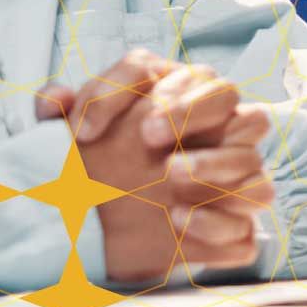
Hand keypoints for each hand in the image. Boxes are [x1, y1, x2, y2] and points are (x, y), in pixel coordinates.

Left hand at [36, 53, 279, 280]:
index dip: (129, 89)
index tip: (88, 128)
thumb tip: (54, 99)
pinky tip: (178, 219)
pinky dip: (218, 220)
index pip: (171, 70)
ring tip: (169, 176)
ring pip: (252, 157)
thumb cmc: (95, 171)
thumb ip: (59, 114)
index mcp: (181, 96)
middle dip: (192, 110)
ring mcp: (233, 179)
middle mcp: (217, 130)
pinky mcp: (235, 229)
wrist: (98, 236)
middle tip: (147, 136)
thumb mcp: (70, 143)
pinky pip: (247, 223)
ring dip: (215, 163)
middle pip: (229, 95)